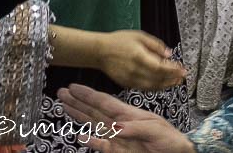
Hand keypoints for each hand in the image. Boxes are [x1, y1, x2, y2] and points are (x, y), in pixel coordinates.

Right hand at [58, 83, 192, 152]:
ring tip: (65, 107)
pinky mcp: (118, 152)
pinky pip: (101, 146)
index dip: (89, 94)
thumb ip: (136, 128)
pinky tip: (79, 136)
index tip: (74, 86)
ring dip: (79, 116)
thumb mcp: (156, 129)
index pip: (105, 102)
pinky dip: (90, 141)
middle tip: (62, 92)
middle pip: (95, 110)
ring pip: (94, 124)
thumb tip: (116, 128)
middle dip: (78, 101)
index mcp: (130, 114)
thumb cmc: (170, 139)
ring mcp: (117, 138)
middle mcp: (120, 124)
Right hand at [98, 30, 186, 90]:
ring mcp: (130, 79)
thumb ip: (156, 45)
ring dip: (165, 85)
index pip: (160, 67)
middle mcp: (135, 70)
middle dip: (172, 79)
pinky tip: (162, 84)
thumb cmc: (120, 41)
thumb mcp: (140, 36)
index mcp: (139, 57)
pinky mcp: (126, 84)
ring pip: (151, 86)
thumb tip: (169, 54)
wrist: (99, 51)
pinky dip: (155, 87)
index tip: (183, 69)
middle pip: (158, 78)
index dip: (173, 70)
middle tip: (183, 77)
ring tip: (175, 82)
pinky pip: (144, 88)